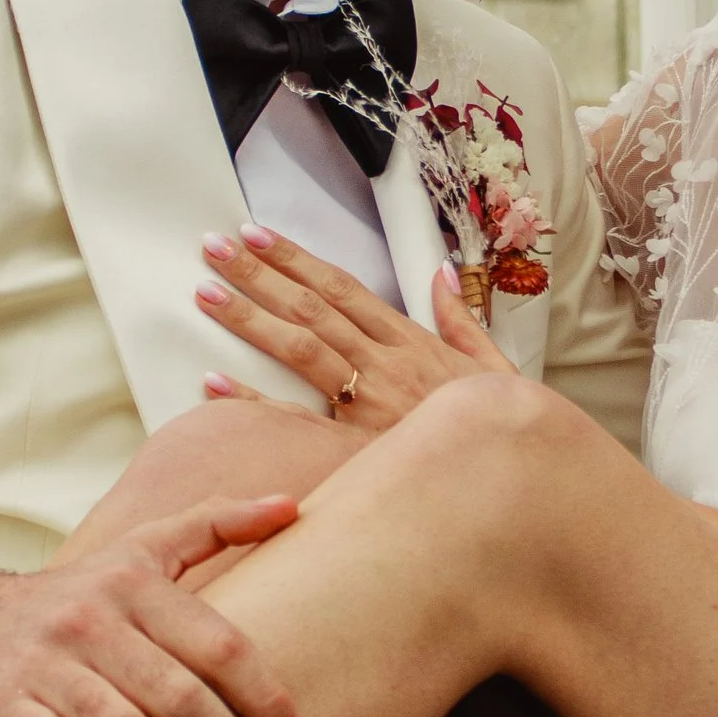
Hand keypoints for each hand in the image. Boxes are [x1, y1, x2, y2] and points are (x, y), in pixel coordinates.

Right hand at [0, 500, 308, 716]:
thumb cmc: (79, 595)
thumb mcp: (140, 548)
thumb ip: (215, 524)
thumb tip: (293, 506)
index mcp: (135, 583)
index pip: (216, 644)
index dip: (261, 696)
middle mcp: (92, 620)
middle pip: (177, 695)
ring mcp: (47, 665)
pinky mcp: (8, 707)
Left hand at [197, 226, 512, 428]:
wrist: (509, 481)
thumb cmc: (498, 431)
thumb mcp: (493, 368)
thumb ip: (462, 320)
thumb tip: (443, 275)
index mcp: (411, 342)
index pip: (343, 288)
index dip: (297, 259)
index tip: (258, 235)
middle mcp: (385, 365)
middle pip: (312, 308)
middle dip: (260, 274)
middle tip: (215, 248)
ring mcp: (368, 404)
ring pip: (301, 349)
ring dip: (250, 317)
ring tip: (207, 292)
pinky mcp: (354, 447)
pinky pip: (295, 421)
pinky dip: (253, 401)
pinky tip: (213, 381)